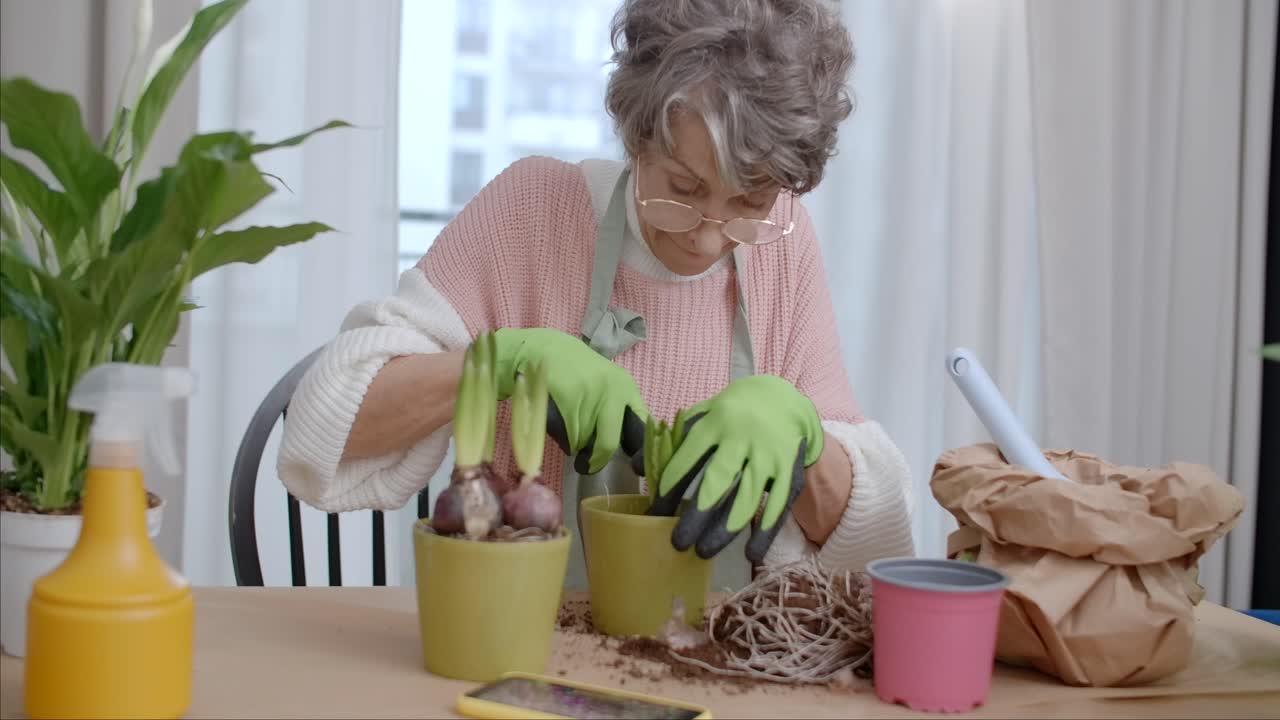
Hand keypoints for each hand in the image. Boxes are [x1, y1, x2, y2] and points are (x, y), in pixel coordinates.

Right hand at [493, 328, 647, 473]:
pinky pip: (566, 435)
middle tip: (588, 464)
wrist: (544, 349)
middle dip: (597, 459)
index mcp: (626, 389)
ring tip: (568, 427)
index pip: (641, 429)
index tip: (633, 467)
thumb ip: (619, 410)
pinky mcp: (567, 398)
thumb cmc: (578, 371)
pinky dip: (561, 438)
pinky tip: (558, 422)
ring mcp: (590, 394)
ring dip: (575, 445)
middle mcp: (613, 391)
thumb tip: (629, 449)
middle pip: (608, 444)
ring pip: (583, 442)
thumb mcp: (607, 384)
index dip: (638, 454)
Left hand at [648, 375, 822, 561]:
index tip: (656, 511)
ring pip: (747, 497)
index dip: (671, 486)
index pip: (688, 458)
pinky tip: (751, 554)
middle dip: (696, 515)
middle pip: (717, 480)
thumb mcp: (701, 416)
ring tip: (704, 551)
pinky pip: (778, 505)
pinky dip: (765, 532)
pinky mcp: (790, 470)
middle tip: (678, 542)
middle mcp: (743, 438)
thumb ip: (671, 441)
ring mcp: (769, 455)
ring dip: (726, 529)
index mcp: (716, 423)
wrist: (782, 399)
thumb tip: (636, 467)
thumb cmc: (731, 413)